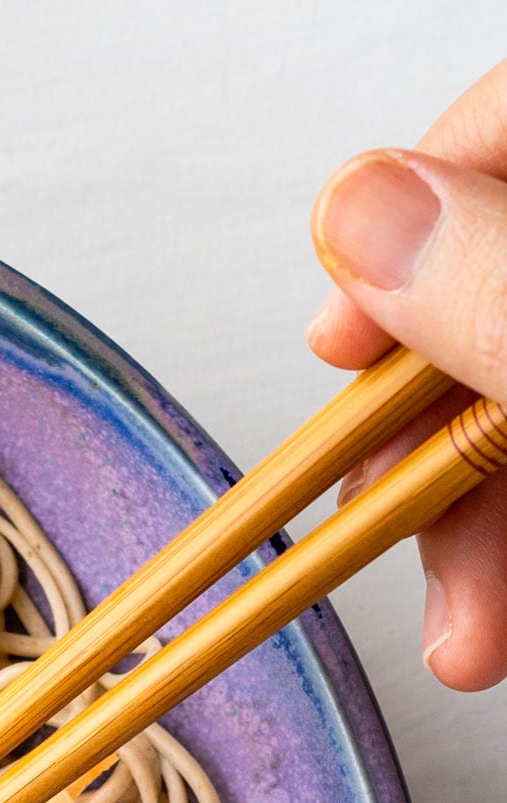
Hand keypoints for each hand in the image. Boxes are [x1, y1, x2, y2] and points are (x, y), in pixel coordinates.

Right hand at [308, 58, 506, 691]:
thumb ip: (502, 286)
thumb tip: (362, 211)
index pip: (498, 135)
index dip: (404, 225)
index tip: (338, 340)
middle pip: (489, 293)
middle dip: (424, 440)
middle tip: (378, 534)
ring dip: (464, 528)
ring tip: (463, 640)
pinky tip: (491, 611)